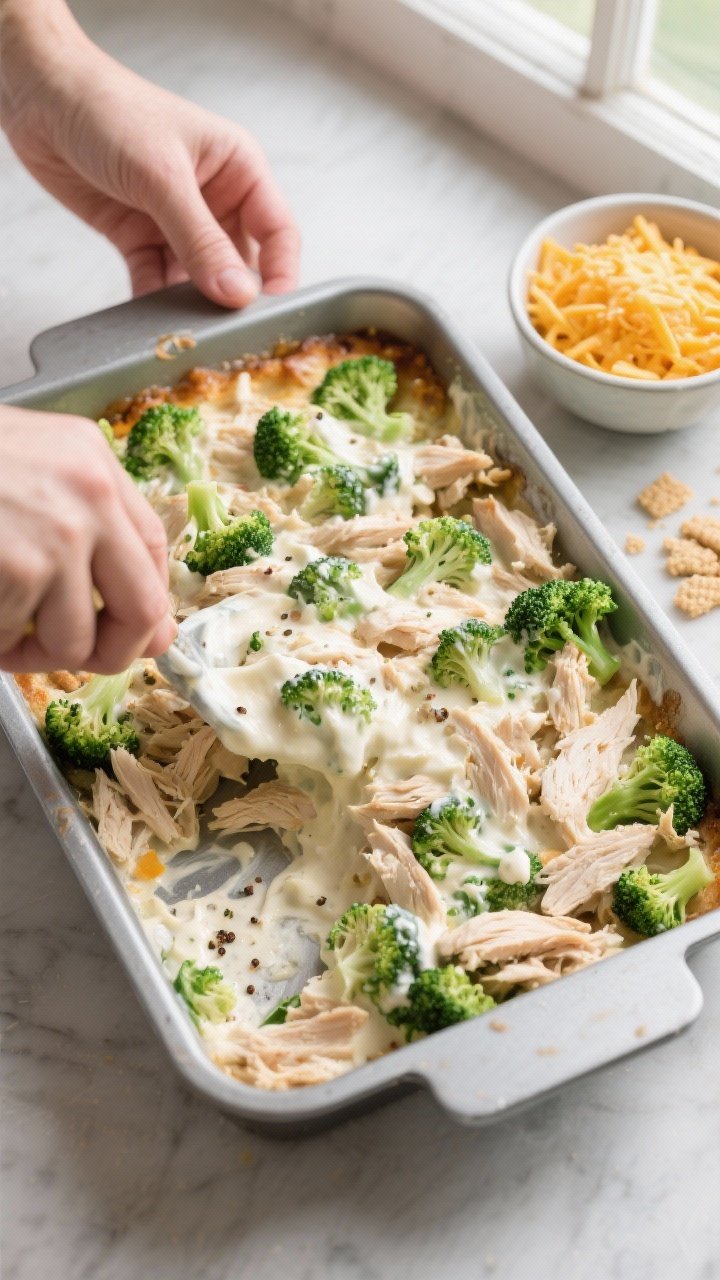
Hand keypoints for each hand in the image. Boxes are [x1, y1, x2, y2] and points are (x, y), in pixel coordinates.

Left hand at [0, 0, 299, 306]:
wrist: (40, 97)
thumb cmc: (109, 110)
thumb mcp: (162, 176)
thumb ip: (201, 240)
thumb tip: (238, 293)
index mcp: (238, 170)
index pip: (279, 231)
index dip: (282, 273)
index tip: (273, 311)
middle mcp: (214, 198)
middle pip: (240, 263)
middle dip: (232, 298)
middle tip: (228, 333)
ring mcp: (176, 221)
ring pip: (197, 279)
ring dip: (191, 306)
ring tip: (186, 332)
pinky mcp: (140, 238)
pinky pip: (156, 281)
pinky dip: (154, 303)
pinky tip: (151, 323)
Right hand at [0, 406, 174, 673]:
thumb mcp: (24, 461)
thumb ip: (79, 521)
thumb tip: (140, 616)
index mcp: (92, 463)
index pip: (154, 551)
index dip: (144, 607)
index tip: (134, 636)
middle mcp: (88, 496)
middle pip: (140, 609)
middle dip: (109, 650)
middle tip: (69, 655)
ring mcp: (56, 534)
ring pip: (71, 640)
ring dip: (28, 649)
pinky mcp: (17, 568)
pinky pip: (11, 639)